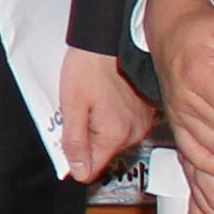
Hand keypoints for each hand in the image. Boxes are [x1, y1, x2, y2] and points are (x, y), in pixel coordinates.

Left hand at [53, 47, 153, 184]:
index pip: (91, 170)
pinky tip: (105, 98)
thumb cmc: (89, 67)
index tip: (66, 140)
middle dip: (87, 138)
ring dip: (99, 127)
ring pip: (112, 140)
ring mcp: (143, 123)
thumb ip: (74, 142)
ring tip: (93, 101)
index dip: (74, 158)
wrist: (110, 41)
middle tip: (79, 111)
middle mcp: (134, 133)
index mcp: (115, 135)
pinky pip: (123, 126)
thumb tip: (77, 172)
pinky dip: (112, 117)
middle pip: (102, 154)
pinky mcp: (146, 113)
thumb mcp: (71, 105)